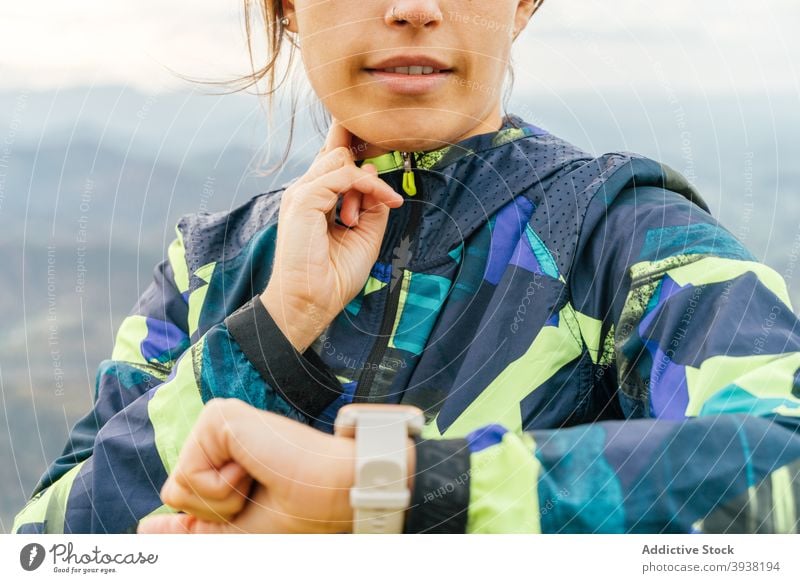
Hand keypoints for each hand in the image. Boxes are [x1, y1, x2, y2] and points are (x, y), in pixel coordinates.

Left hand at [136, 399, 414, 533]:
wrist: (330, 492)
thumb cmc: (295, 512)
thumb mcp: (236, 531)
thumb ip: (191, 528)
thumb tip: (143, 528)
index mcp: (225, 462)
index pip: (184, 492)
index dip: (186, 520)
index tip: (189, 519)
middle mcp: (217, 438)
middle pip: (175, 493)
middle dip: (214, 512)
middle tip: (258, 493)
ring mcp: (216, 424)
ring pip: (178, 486)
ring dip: (220, 501)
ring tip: (259, 478)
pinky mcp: (217, 417)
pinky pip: (189, 474)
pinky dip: (222, 487)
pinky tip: (254, 467)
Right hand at [261, 118, 403, 351]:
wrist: (311, 303)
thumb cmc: (333, 277)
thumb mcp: (365, 236)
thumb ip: (371, 207)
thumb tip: (374, 177)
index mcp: (314, 201)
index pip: (332, 163)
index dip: (357, 155)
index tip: (382, 170)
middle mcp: (305, 193)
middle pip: (336, 153)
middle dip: (364, 172)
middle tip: (378, 204)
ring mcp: (301, 194)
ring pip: (340, 160)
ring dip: (365, 184)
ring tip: (361, 220)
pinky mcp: (303, 200)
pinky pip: (343, 174)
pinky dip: (368, 185)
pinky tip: (384, 201)